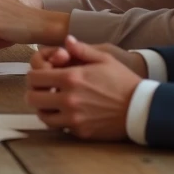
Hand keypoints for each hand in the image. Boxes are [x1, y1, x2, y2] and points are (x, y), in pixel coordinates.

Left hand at [24, 36, 140, 140]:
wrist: (141, 108)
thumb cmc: (123, 81)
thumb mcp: (104, 58)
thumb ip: (81, 49)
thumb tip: (66, 41)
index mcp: (71, 78)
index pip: (34, 77)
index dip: (34, 75)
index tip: (42, 75)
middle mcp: (68, 99)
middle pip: (32, 98)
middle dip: (34, 92)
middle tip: (43, 90)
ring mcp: (73, 118)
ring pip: (42, 116)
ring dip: (44, 108)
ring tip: (52, 103)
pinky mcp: (80, 132)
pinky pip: (60, 127)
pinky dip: (59, 121)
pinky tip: (67, 113)